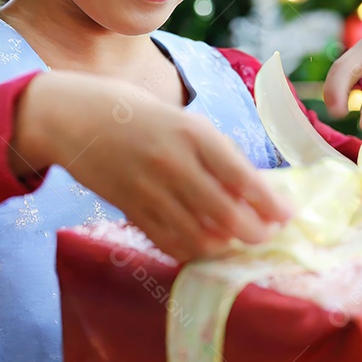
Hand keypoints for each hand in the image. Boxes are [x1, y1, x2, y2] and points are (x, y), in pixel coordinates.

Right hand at [12, 72, 292, 261]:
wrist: (74, 116)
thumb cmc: (137, 112)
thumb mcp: (182, 120)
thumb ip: (214, 152)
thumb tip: (254, 188)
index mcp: (192, 132)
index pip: (243, 176)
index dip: (270, 202)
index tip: (288, 215)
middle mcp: (173, 163)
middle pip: (227, 214)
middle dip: (255, 232)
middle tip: (267, 234)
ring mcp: (149, 190)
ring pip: (200, 236)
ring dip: (226, 245)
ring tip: (238, 240)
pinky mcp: (130, 210)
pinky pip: (169, 242)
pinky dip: (193, 250)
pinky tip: (206, 244)